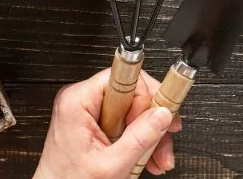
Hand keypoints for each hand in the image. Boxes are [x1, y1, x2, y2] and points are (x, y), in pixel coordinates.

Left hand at [34, 68, 182, 177]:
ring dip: (150, 135)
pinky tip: (147, 157)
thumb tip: (162, 113)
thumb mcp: (111, 165)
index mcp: (78, 101)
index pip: (124, 76)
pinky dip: (140, 140)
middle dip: (153, 121)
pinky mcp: (95, 123)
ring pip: (134, 110)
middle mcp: (83, 101)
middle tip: (164, 138)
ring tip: (157, 158)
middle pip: (133, 94)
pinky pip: (126, 122)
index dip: (145, 97)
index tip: (160, 115)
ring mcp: (89, 112)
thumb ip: (139, 138)